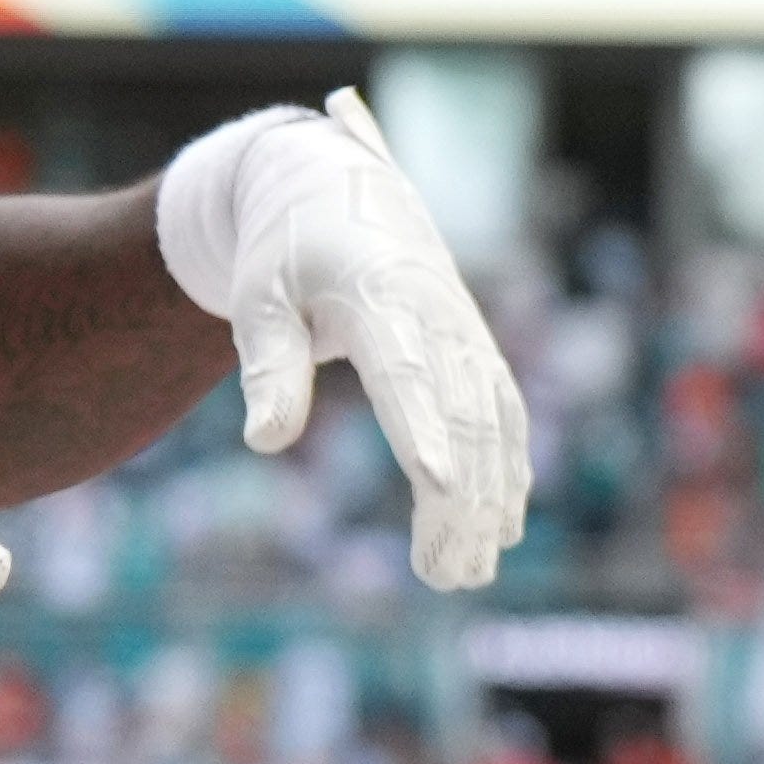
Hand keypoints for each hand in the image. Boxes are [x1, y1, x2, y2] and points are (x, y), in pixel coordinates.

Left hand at [158, 87, 536, 585]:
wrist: (333, 186)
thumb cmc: (283, 251)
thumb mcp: (255, 297)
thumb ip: (267, 365)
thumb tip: (266, 441)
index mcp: (378, 293)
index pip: (406, 371)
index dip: (425, 431)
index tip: (437, 490)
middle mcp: (438, 315)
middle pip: (460, 416)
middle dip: (460, 501)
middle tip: (444, 576)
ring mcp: (466, 333)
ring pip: (492, 425)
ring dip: (489, 502)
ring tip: (467, 572)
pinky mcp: (477, 350)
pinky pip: (504, 418)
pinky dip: (507, 475)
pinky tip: (501, 530)